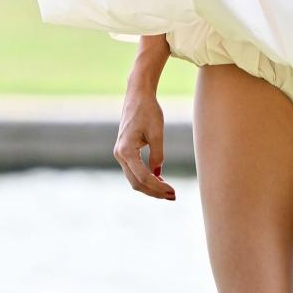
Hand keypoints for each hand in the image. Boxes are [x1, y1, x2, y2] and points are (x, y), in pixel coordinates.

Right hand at [113, 67, 175, 200]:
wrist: (138, 95)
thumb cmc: (148, 111)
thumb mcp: (157, 133)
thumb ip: (157, 155)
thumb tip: (157, 175)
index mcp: (126, 151)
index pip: (143, 177)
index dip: (158, 188)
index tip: (173, 192)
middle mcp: (119, 155)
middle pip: (137, 182)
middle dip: (154, 192)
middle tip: (173, 196)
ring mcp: (120, 154)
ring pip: (134, 179)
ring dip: (150, 187)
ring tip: (168, 192)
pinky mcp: (124, 151)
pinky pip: (134, 171)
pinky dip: (146, 178)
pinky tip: (160, 181)